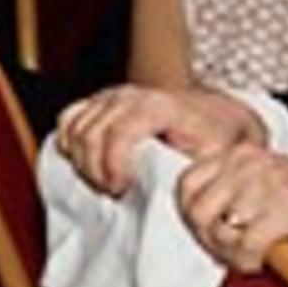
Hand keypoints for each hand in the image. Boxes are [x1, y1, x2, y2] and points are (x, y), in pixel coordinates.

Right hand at [54, 84, 262, 194]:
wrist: (219, 115)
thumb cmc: (216, 138)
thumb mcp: (214, 156)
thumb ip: (191, 170)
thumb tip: (168, 191)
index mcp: (159, 106)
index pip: (119, 130)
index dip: (111, 163)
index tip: (120, 188)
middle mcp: (131, 95)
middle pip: (91, 131)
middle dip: (94, 168)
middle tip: (112, 191)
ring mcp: (113, 96)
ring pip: (75, 126)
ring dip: (81, 160)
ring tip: (102, 180)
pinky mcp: (101, 101)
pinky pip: (69, 118)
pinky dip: (69, 142)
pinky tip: (85, 161)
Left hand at [175, 146, 287, 269]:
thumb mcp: (270, 182)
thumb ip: (236, 195)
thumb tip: (206, 227)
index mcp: (241, 155)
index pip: (187, 182)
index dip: (189, 213)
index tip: (203, 230)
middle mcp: (248, 166)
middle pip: (196, 209)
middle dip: (206, 238)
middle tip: (223, 251)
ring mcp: (266, 187)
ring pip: (219, 229)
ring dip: (228, 252)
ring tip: (244, 257)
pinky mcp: (286, 212)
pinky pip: (247, 245)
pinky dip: (248, 261)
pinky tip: (259, 262)